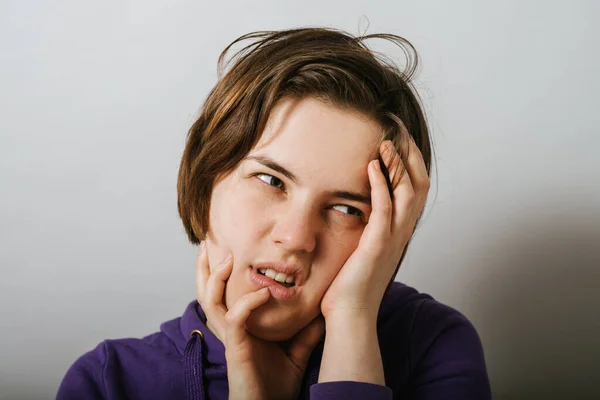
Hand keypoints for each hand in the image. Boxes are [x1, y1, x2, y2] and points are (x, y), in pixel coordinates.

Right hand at [195, 244, 324, 399]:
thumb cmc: (276, 386)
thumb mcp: (295, 352)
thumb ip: (305, 332)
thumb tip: (322, 311)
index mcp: (240, 327)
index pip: (224, 293)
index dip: (219, 272)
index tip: (227, 248)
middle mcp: (231, 328)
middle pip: (207, 292)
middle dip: (205, 267)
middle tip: (210, 242)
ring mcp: (231, 338)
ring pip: (211, 300)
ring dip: (216, 277)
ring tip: (226, 257)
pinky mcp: (235, 348)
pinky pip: (234, 319)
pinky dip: (246, 303)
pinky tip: (262, 293)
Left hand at [320, 136, 429, 320]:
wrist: (350, 315)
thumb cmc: (351, 284)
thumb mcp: (365, 249)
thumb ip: (370, 227)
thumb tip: (362, 207)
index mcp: (400, 231)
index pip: (415, 187)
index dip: (411, 161)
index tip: (397, 137)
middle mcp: (402, 232)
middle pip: (420, 183)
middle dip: (410, 153)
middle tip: (397, 128)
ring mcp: (392, 239)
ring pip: (408, 192)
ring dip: (397, 164)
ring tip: (386, 141)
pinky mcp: (376, 246)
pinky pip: (384, 209)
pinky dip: (380, 184)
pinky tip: (372, 166)